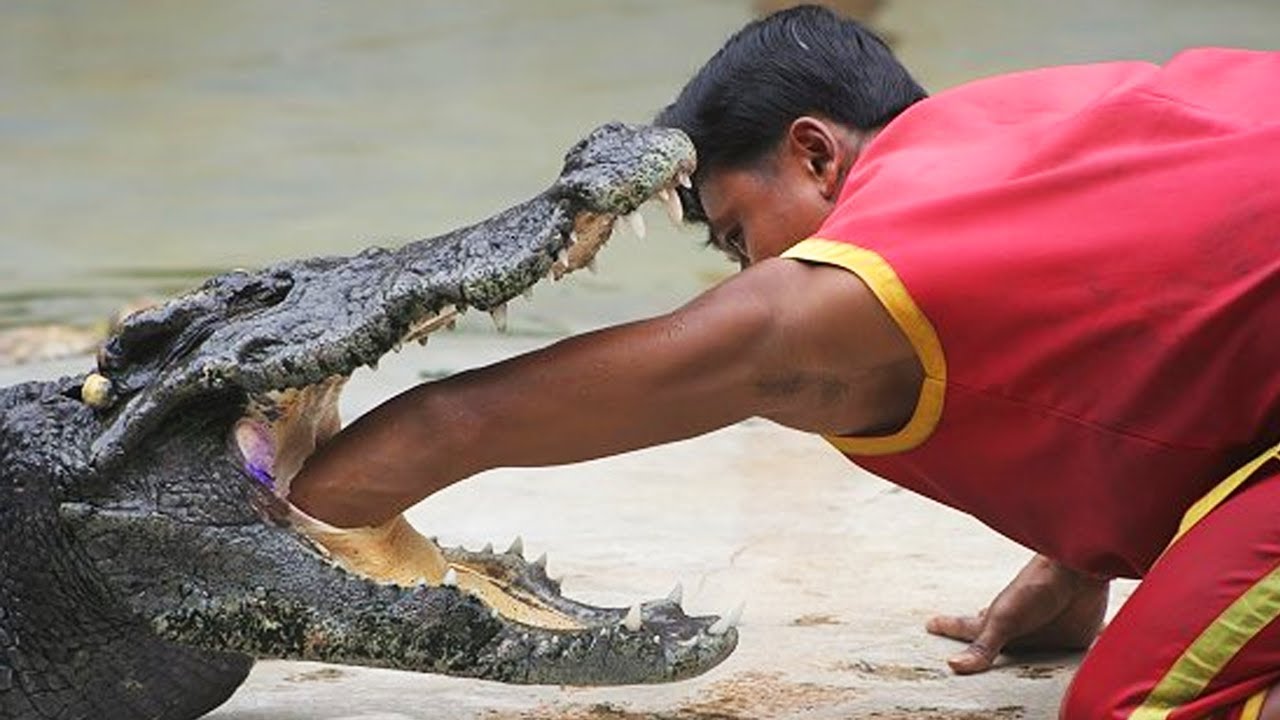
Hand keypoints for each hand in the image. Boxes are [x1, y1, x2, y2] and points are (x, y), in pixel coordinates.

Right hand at [925, 554, 1108, 673]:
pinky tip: (1071, 660)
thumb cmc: (1034, 589)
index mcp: (996, 623)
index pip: (965, 628)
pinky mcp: (1070, 642)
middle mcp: (1017, 631)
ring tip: (1015, 661)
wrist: (1077, 573)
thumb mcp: (1004, 620)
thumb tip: (952, 665)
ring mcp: (1043, 636)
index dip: (948, 627)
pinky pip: (1065, 655)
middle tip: (967, 648)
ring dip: (1023, 657)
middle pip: (996, 643)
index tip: (928, 623)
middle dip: (982, 645)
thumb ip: (984, 646)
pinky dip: (1067, 659)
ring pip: (1030, 652)